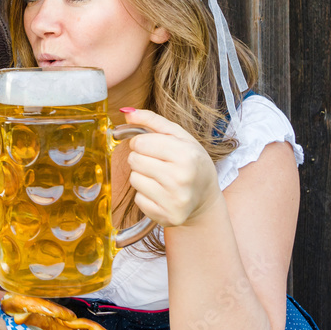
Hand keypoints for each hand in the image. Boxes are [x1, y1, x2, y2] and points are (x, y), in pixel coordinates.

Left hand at [121, 108, 223, 227]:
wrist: (205, 197)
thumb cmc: (190, 162)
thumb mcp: (179, 136)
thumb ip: (152, 121)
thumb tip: (126, 113)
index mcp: (186, 155)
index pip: (141, 142)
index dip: (142, 142)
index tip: (152, 147)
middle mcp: (181, 178)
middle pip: (135, 160)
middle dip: (141, 158)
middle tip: (158, 163)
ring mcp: (174, 200)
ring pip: (134, 179)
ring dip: (142, 176)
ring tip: (160, 178)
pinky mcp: (166, 216)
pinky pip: (138, 199)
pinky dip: (145, 194)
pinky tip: (161, 193)